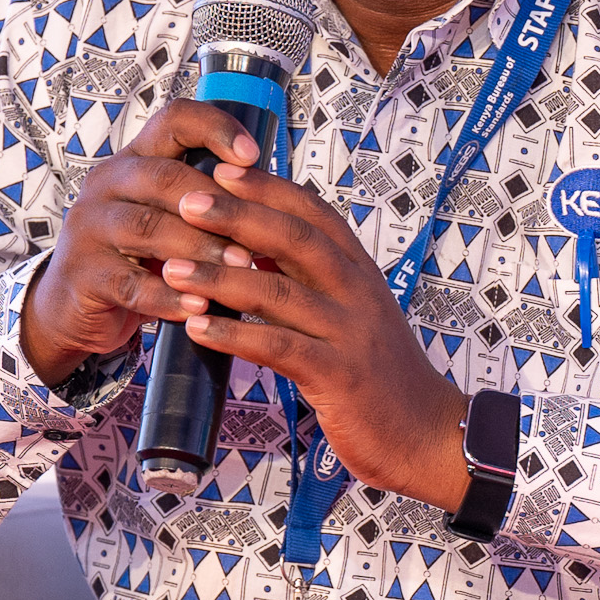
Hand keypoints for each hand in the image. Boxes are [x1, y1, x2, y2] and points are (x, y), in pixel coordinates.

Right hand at [18, 100, 267, 383]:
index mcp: (135, 160)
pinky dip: (169, 298)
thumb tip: (277, 198)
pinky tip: (199, 308)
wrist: (73, 308)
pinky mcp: (84, 274)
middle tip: (257, 238)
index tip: (253, 156)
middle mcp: (107, 183)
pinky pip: (131, 284)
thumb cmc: (136, 258)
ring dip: (200, 249)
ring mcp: (89, 227)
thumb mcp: (167, 219)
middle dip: (217, 207)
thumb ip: (207, 202)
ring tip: (239, 271)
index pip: (174, 120)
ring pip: (149, 229)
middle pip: (165, 177)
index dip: (216, 130)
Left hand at [157, 155, 468, 514]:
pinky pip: (279, 348)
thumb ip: (312, 281)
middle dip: (239, 216)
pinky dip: (234, 335)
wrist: (427, 432)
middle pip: (295, 239)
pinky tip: (197, 330)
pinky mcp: (339, 376)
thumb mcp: (353, 312)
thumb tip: (253, 248)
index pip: (314, 213)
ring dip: (220, 278)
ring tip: (172, 268)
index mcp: (360, 271)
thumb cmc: (381, 374)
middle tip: (189, 202)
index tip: (223, 167)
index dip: (269, 188)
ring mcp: (350, 332)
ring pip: (279, 292)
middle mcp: (358, 292)